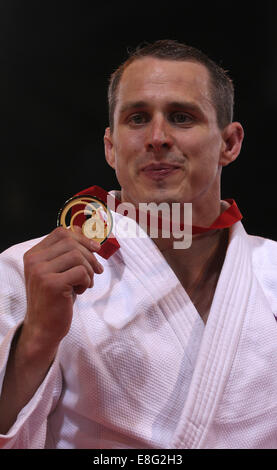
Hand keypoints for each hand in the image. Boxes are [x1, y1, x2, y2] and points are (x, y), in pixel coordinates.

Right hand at [22, 226, 102, 352]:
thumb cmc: (55, 299)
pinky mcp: (52, 284)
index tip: (96, 249)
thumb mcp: (59, 271)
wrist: (44, 328)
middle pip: (71, 242)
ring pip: (77, 256)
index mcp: (33, 254)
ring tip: (85, 284)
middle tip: (97, 271)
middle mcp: (34, 260)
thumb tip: (81, 229)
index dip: (82, 238)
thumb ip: (66, 252)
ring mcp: (41, 272)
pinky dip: (86, 281)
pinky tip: (80, 292)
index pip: (61, 232)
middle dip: (90, 256)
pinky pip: (81, 272)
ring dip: (88, 270)